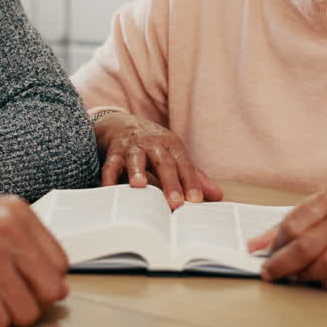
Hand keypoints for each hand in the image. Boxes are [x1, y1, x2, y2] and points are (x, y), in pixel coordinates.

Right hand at [0, 195, 69, 326]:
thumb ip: (30, 245)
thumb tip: (60, 288)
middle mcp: (6, 231)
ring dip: (12, 316)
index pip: (60, 263)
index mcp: (18, 213)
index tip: (33, 284)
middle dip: (35, 302)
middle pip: (49, 290)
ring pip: (26, 311)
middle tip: (17, 299)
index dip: (47, 280)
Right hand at [94, 111, 222, 208]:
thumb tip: (217, 196)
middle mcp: (153, 144)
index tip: (196, 200)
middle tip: (176, 202)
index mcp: (172, 145)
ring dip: (137, 171)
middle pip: (163, 163)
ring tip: (140, 186)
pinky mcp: (113, 151)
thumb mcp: (174, 155)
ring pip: (135, 159)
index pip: (184, 165)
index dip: (191, 182)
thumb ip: (193, 176)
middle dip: (170, 182)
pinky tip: (109, 190)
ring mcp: (132, 147)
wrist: (121, 123)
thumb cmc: (152, 146)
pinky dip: (109, 178)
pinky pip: (110, 165)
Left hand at [247, 189, 326, 290]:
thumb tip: (252, 247)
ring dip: (306, 275)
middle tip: (271, 273)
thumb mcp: (315, 207)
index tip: (266, 255)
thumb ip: (283, 226)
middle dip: (283, 264)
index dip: (275, 244)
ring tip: (296, 276)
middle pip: (308, 247)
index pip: (293, 225)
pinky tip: (320, 280)